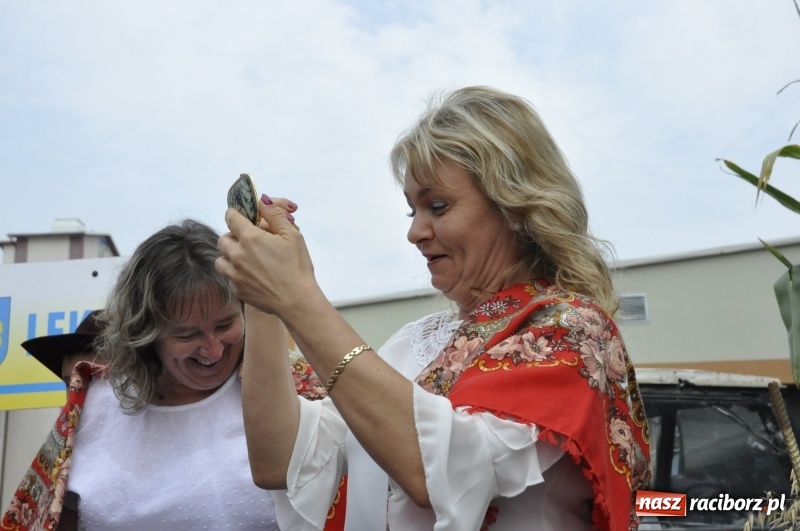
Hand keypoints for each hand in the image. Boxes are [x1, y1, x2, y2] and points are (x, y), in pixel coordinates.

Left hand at [216, 195, 318, 315]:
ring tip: (247, 259)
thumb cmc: (297, 266)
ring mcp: (234, 274)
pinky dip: (236, 273)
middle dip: (234, 237)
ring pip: (221, 259)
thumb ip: (275, 214)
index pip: (231, 217)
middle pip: (223, 239)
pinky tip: (252, 275)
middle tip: (249, 241)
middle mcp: (237, 255)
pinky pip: (228, 277)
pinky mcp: (237, 290)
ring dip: (230, 256)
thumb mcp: (292, 235)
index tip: (242, 217)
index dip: (236, 214)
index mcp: (250, 238)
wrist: (297, 301)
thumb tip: (262, 200)